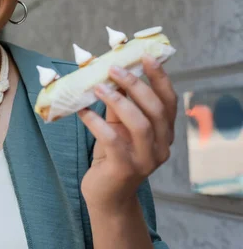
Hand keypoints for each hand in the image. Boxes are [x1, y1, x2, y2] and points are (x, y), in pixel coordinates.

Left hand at [77, 55, 176, 211]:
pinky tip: (82, 110)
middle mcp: (161, 147)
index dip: (159, 77)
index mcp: (163, 133)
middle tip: (114, 68)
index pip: (169, 101)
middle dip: (135, 85)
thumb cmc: (112, 155)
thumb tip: (109, 72)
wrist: (107, 195)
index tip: (145, 56)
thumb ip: (119, 104)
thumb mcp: (118, 127)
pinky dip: (96, 122)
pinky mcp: (125, 169)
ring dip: (118, 101)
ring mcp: (146, 160)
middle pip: (156, 110)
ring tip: (98, 87)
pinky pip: (112, 140)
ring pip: (140, 124)